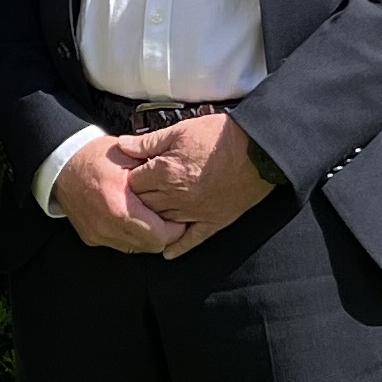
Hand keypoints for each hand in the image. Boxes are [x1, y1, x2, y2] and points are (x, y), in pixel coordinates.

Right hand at [53, 135, 188, 253]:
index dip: (175, 228)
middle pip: (151, 245)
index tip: (180, 217)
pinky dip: (132, 236)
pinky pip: (121, 245)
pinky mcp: (92, 238)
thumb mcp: (129, 157)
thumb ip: (154, 174)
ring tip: (153, 218)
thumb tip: (180, 186)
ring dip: (148, 237)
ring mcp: (98, 234)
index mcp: (119, 204)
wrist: (62, 165)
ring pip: (137, 248)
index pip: (159, 234)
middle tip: (171, 219)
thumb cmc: (95, 157)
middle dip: (165, 234)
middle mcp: (107, 224)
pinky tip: (134, 220)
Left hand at [123, 113, 278, 258]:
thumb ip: (149, 142)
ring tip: (143, 217)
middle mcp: (176, 197)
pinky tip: (167, 252)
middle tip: (131, 196)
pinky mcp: (213, 221)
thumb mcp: (180, 130)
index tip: (127, 176)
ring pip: (161, 223)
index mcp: (165, 173)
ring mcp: (194, 212)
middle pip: (143, 206)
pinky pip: (191, 240)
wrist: (259, 149)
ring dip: (151, 221)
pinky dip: (177, 247)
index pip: (132, 183)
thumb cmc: (221, 136)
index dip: (127, 178)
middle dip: (135, 200)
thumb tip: (122, 146)